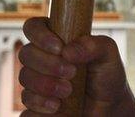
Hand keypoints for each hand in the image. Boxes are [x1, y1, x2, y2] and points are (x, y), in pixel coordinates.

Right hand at [18, 16, 134, 115]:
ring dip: (45, 85)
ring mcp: (36, 81)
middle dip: (48, 64)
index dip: (40, 35)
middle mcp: (42, 57)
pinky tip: (57, 106)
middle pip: (26, 54)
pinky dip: (40, 105)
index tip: (59, 48)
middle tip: (71, 73)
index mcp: (55, 38)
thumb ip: (93, 45)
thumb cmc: (106, 75)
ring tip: (68, 92)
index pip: (33, 27)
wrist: (109, 107)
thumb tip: (68, 51)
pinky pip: (26, 102)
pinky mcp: (35, 104)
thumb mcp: (108, 54)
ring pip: (24, 77)